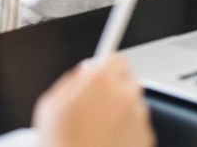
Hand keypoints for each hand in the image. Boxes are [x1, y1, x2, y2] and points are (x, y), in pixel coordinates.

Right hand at [33, 54, 154, 146]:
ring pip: (135, 105)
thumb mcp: (51, 104)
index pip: (117, 59)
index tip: (103, 73)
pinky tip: (108, 140)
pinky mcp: (145, 138)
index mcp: (101, 81)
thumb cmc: (60, 143)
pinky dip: (128, 131)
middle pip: (129, 80)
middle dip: (116, 88)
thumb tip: (81, 74)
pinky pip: (139, 127)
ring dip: (123, 110)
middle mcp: (124, 95)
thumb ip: (70, 81)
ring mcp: (138, 118)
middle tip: (99, 103)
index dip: (107, 67)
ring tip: (100, 128)